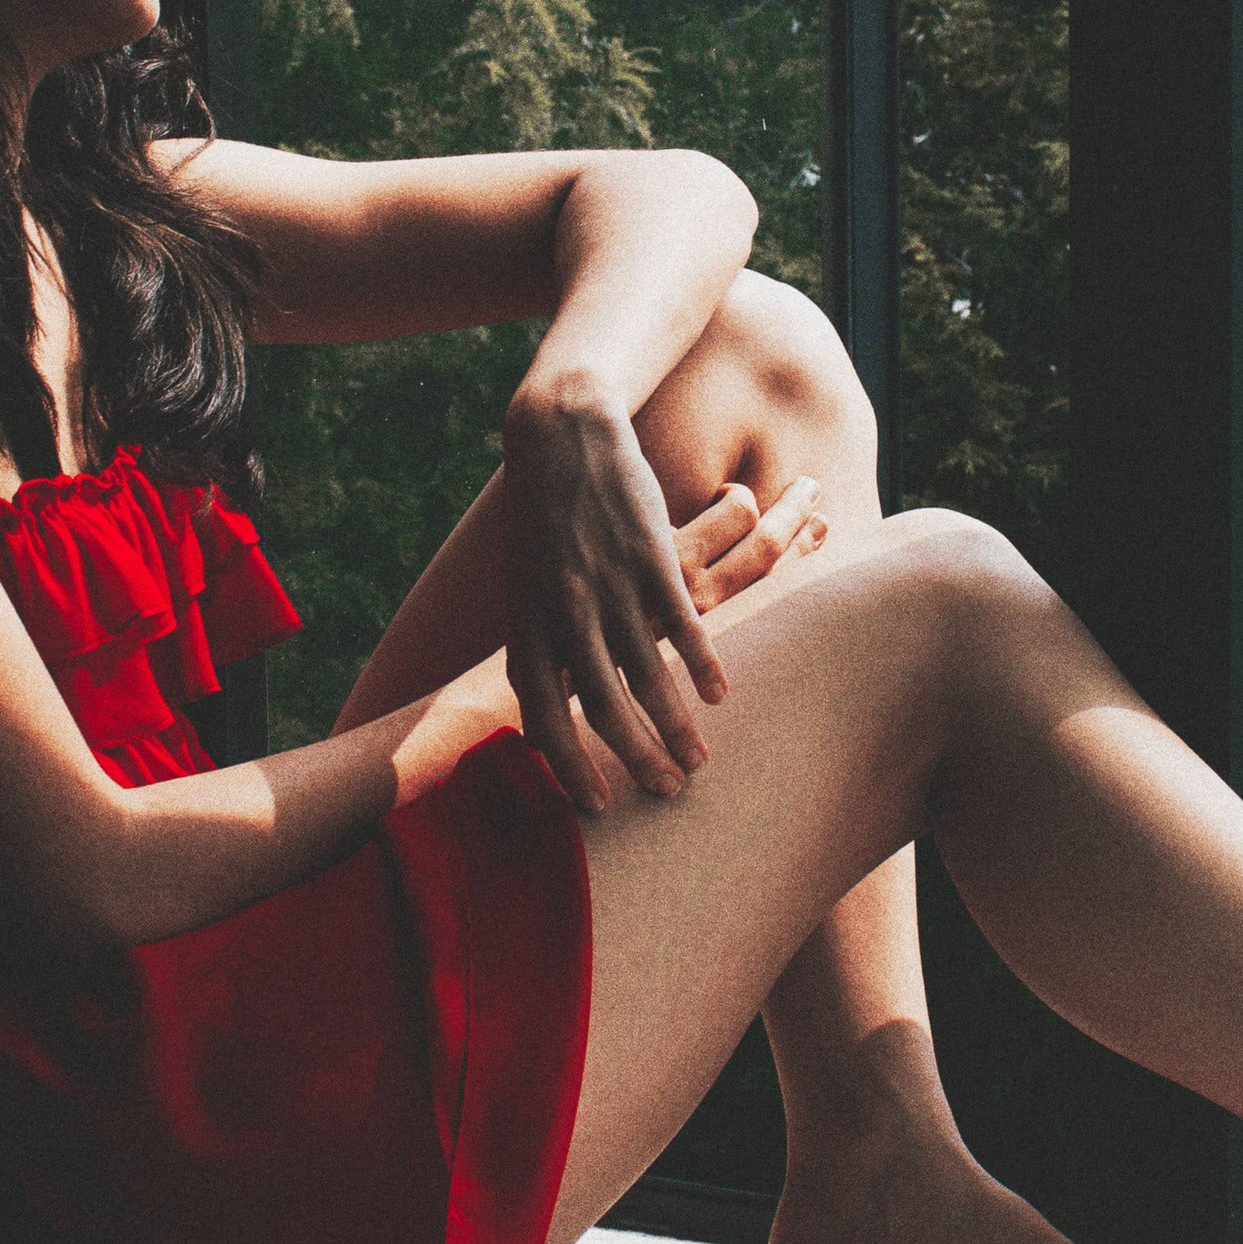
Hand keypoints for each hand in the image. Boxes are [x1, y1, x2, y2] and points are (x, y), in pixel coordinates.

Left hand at [502, 396, 822, 810]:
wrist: (561, 438)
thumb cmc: (541, 526)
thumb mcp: (522, 591)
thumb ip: (537, 653)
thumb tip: (540, 726)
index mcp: (527, 624)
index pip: (543, 715)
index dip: (568, 764)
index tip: (597, 804)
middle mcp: (565, 611)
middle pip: (604, 706)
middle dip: (637, 758)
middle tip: (667, 793)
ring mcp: (609, 584)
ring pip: (649, 675)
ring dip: (676, 727)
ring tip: (698, 763)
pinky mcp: (652, 557)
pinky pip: (685, 626)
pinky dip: (703, 667)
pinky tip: (720, 698)